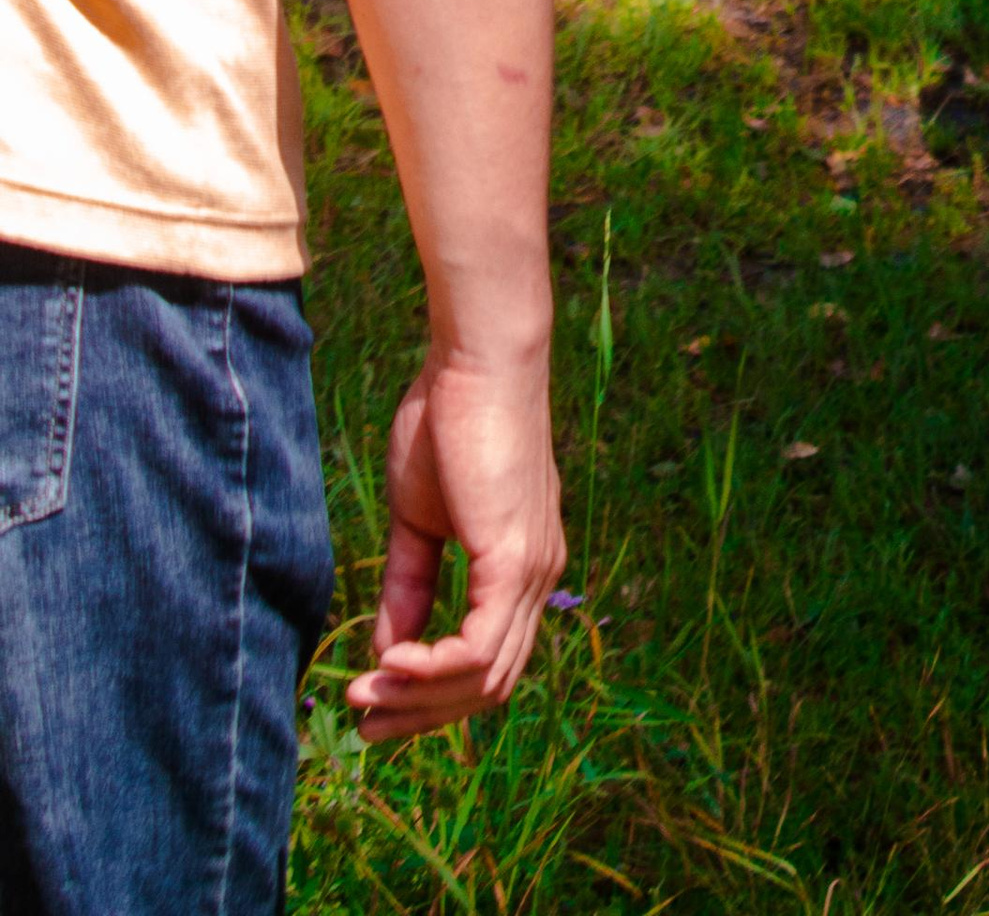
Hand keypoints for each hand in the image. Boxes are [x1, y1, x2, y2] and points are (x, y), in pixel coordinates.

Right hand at [347, 346, 562, 742]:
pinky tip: (388, 660)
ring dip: (419, 698)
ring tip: (363, 693)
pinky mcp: (514, 558)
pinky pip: (478, 648)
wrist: (477, 357)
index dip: (431, 696)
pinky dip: (431, 670)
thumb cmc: (448, 419)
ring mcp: (532, 570)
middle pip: (490, 685)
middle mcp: (537, 576)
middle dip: (422, 713)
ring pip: (486, 678)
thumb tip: (385, 650)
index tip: (371, 703)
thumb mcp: (418, 518)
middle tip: (362, 720)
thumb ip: (409, 585)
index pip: (488, 662)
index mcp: (521, 566)